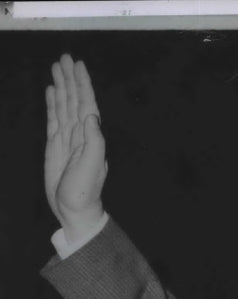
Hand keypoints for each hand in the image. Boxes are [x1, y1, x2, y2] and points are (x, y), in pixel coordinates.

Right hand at [45, 53, 106, 242]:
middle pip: (74, 100)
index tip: (78, 65)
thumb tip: (90, 116)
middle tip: (65, 57)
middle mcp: (80, 134)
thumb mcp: (92, 166)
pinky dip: (53, 104)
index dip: (83, 84)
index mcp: (91, 137)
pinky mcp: (55, 146)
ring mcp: (67, 139)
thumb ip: (94, 141)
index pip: (87, 103)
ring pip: (64, 106)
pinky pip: (54, 119)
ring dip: (61, 87)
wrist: (73, 210)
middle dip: (70, 79)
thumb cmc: (84, 191)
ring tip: (57, 67)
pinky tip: (52, 91)